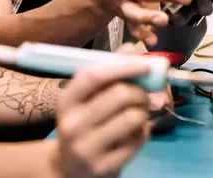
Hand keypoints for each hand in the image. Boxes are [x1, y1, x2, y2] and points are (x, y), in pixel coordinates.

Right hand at [55, 58, 151, 177]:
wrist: (68, 170)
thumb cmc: (82, 125)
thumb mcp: (87, 100)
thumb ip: (109, 73)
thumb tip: (132, 47)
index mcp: (67, 101)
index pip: (94, 76)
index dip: (123, 66)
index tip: (146, 63)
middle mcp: (73, 124)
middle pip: (120, 95)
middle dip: (141, 92)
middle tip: (145, 95)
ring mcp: (87, 148)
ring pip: (133, 117)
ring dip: (144, 112)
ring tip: (139, 113)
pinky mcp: (104, 167)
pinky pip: (138, 140)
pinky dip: (144, 132)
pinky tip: (136, 133)